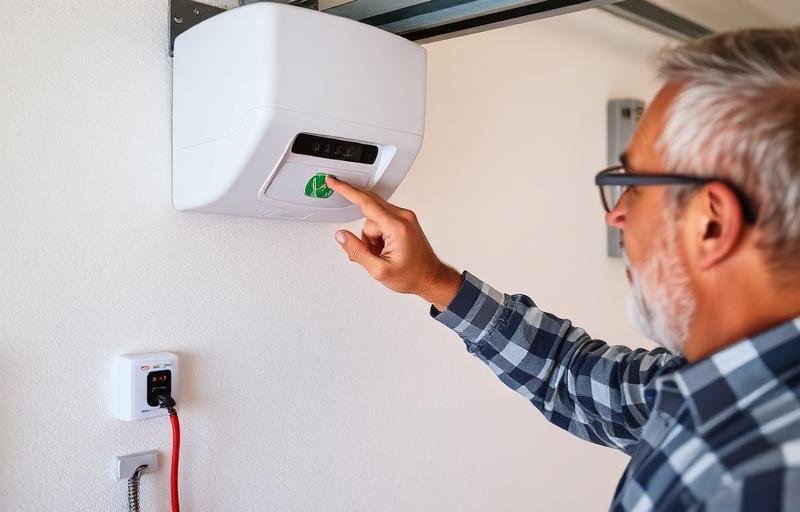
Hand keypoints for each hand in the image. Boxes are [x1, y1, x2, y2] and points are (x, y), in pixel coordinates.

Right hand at [325, 176, 461, 309]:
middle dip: (365, 233)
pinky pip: (381, 220)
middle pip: (368, 211)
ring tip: (382, 253)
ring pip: (373, 218)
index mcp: (397, 227)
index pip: (365, 203)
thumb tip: (341, 236)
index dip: (346, 191)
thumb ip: (357, 251)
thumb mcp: (379, 270)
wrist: (430, 278)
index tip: (333, 182)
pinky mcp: (404, 220)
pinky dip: (378, 234)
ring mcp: (405, 217)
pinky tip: (385, 248)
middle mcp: (403, 217)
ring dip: (372, 237)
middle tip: (372, 250)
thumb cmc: (412, 275)